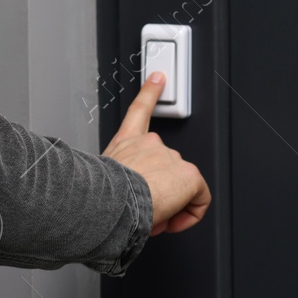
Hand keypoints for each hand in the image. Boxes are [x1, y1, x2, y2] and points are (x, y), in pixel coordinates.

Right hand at [102, 72, 210, 234]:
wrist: (109, 202)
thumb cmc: (99, 197)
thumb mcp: (98, 179)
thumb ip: (115, 178)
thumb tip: (122, 197)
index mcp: (125, 143)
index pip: (138, 112)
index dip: (149, 92)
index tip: (158, 77)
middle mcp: (149, 144)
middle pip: (165, 168)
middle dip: (158, 191)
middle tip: (144, 208)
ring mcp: (170, 157)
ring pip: (179, 186)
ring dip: (168, 205)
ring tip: (151, 215)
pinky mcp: (189, 175)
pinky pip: (200, 199)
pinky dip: (190, 214)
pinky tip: (174, 220)